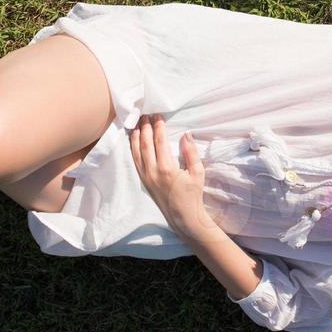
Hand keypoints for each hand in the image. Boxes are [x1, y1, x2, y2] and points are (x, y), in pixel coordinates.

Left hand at [128, 114, 214, 235]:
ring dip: (136, 135)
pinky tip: (134, 139)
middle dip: (145, 127)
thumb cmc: (193, 194)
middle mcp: (153, 171)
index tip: (158, 115)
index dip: (158, 126)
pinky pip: (135, 161)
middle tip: (145, 114)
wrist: (183, 217)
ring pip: (136, 152)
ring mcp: (146, 176)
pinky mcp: (143, 181)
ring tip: (137, 122)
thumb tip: (185, 135)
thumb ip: (191, 153)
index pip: (160, 141)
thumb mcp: (198, 173)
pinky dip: (133, 148)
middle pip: (145, 144)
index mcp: (167, 168)